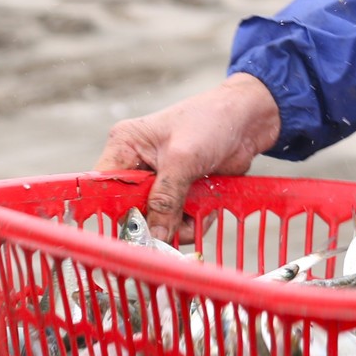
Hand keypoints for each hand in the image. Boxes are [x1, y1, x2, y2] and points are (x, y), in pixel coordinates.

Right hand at [93, 73, 281, 237]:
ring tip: (199, 213)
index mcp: (125, 146)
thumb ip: (166, 197)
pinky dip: (193, 220)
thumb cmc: (212, 122)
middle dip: (154, 223)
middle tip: (173, 230)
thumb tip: (154, 236)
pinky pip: (177, 220)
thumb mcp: (184, 158)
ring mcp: (159, 180)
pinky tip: (208, 209)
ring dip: (179, 225)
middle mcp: (137, 165)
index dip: (115, 213)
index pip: (105, 187)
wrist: (250, 120)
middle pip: (131, 210)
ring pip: (156, 220)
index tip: (131, 234)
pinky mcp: (179, 191)